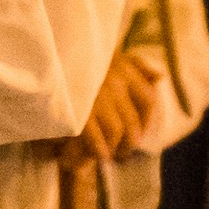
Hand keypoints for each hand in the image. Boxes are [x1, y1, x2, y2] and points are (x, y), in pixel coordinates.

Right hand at [80, 48, 165, 163]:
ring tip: (109, 155)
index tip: (139, 131)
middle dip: (130, 141)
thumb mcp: (110, 55)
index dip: (146, 121)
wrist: (48, 53)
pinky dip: (98, 148)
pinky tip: (99, 154)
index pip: (148, 100)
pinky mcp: (80, 110)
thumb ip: (136, 65)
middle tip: (122, 151)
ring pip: (116, 130)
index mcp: (124, 68)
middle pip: (132, 121)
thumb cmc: (78, 56)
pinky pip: (96, 136)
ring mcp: (98, 96)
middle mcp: (114, 81)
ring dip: (115, 147)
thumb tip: (159, 77)